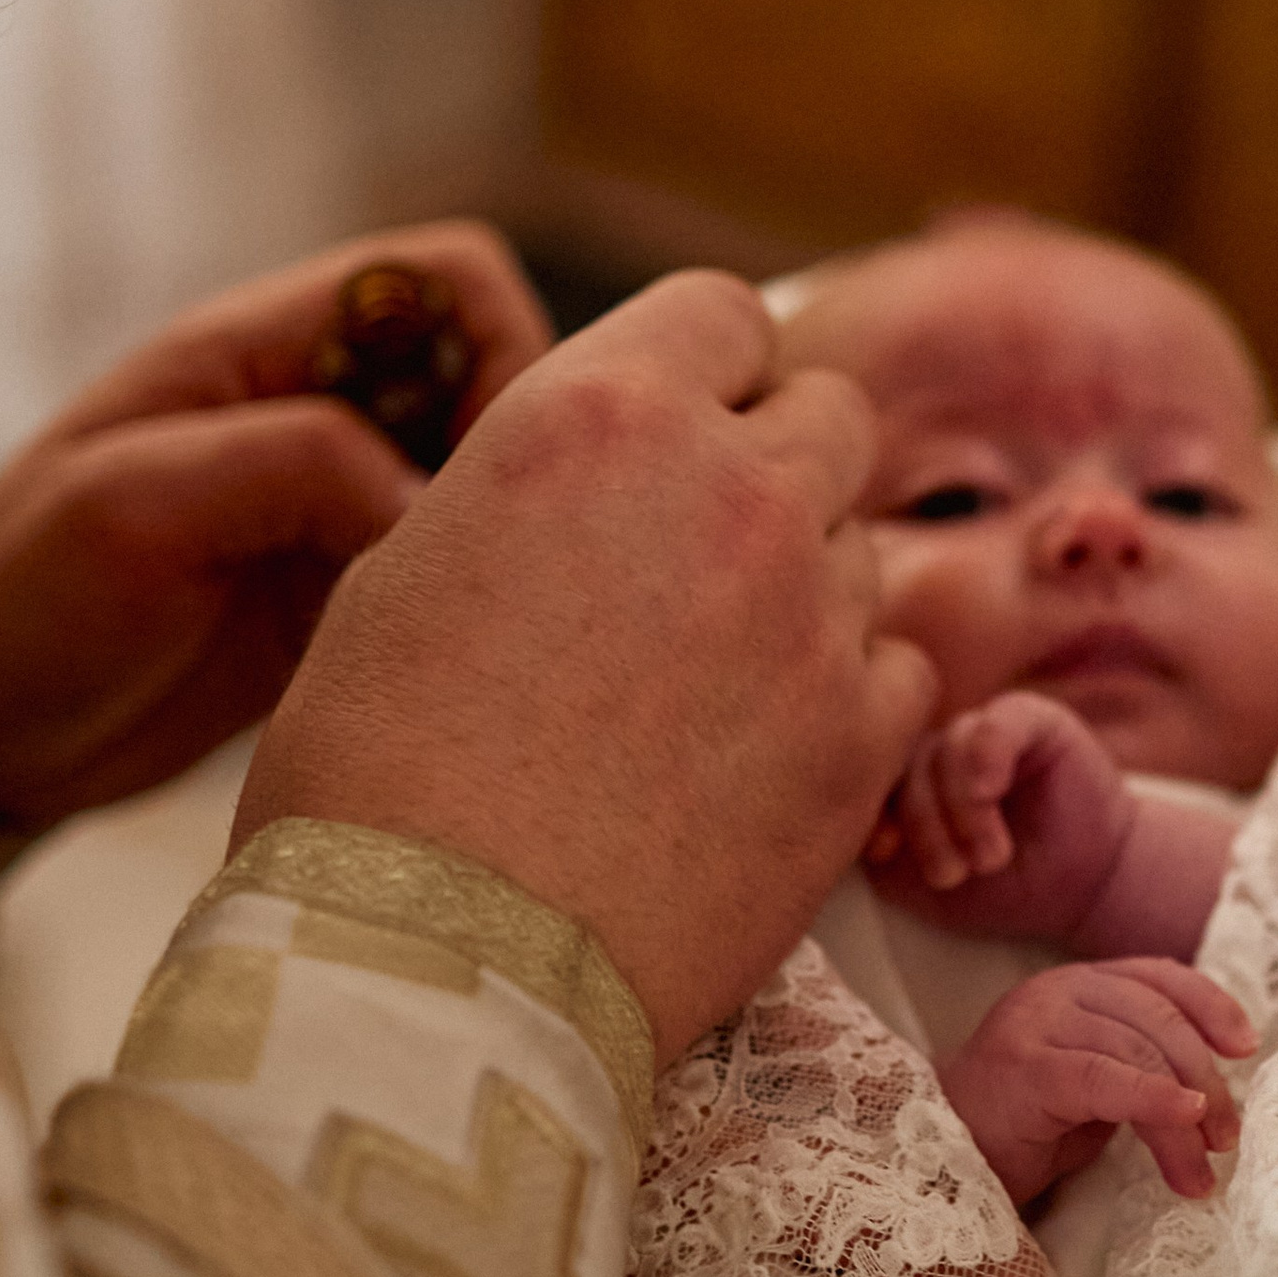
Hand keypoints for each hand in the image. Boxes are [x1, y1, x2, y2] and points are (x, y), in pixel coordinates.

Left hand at [0, 222, 552, 841]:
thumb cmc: (18, 593)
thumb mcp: (135, 504)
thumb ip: (290, 464)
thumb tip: (432, 503)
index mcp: (264, 346)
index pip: (451, 279)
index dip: (506, 351)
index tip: (490, 467)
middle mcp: (318, 410)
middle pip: (492, 379)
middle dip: (515, 462)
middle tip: (491, 560)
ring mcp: (336, 502)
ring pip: (483, 486)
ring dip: (493, 546)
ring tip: (460, 622)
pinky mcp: (345, 592)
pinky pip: (450, 577)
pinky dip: (466, 613)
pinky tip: (438, 665)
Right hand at [234, 270, 937, 1065]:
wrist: (435, 964)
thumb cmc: (376, 772)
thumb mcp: (411, 564)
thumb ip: (543, 486)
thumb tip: (602, 490)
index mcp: (602, 414)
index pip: (722, 313)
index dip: (703, 370)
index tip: (679, 430)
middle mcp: (733, 487)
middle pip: (828, 414)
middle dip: (778, 464)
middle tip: (702, 558)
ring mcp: (816, 612)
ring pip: (861, 546)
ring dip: (805, 589)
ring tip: (703, 686)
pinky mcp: (865, 739)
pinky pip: (900, 671)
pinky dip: (847, 700)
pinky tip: (758, 757)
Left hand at [869, 691, 1133, 941]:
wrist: (1086, 889)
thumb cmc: (1006, 892)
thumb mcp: (931, 888)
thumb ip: (889, 859)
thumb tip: (857, 833)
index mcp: (909, 784)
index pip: (870, 782)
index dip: (872, 812)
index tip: (885, 853)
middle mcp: (941, 751)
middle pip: (904, 766)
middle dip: (923, 825)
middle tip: (952, 875)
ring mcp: (984, 732)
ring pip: (946, 749)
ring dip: (963, 810)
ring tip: (990, 858)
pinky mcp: (1032, 719)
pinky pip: (996, 723)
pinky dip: (987, 756)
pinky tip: (992, 792)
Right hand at [937, 957, 1257, 1206]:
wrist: (940, 1162)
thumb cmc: (1023, 1129)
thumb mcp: (1097, 1084)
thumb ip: (1143, 1065)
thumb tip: (1219, 1092)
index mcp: (1079, 985)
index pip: (1159, 977)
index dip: (1211, 1005)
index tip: (1247, 1047)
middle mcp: (1058, 990)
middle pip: (1158, 1019)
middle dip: (1206, 1081)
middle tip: (1227, 1141)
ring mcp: (1036, 1022)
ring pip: (1138, 1053)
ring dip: (1183, 1118)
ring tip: (1199, 1172)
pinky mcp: (1024, 1067)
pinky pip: (1104, 1076)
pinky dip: (1152, 1097)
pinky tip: (1183, 1117)